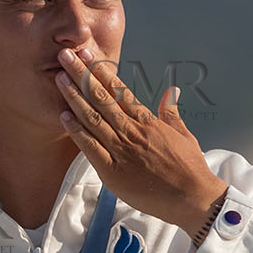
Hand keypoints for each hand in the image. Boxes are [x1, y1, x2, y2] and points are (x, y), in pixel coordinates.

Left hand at [54, 42, 227, 233]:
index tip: (88, 54)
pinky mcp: (114, 172)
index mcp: (148, 121)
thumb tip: (171, 93)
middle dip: (82, 75)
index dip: (101, 71)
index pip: (119, 90)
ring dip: (74, 97)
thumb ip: (172, 113)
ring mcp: (122, 151)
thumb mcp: (184, 135)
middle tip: (65, 55)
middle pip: (102, 98)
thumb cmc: (190, 168)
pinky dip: (77, 132)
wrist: (193, 198)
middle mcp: (133, 131)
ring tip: (59, 77)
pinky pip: (91, 148)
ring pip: (93, 118)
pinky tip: (64, 116)